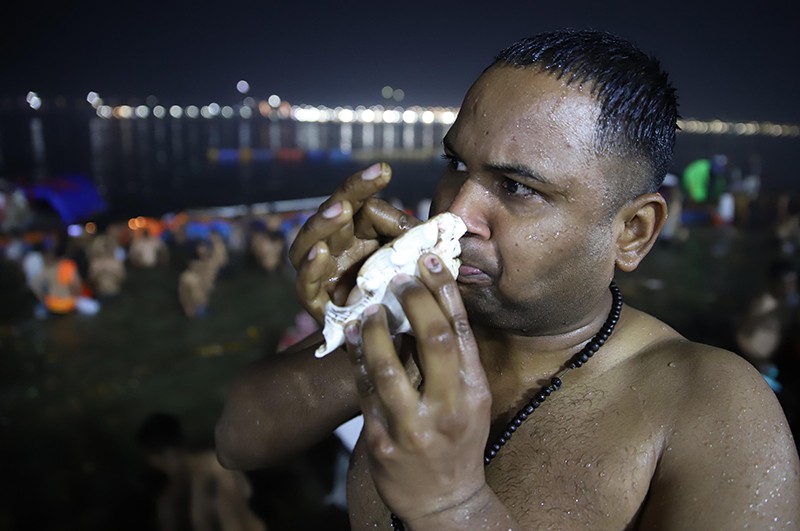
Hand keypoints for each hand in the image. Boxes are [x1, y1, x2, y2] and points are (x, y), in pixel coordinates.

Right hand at [288, 163, 419, 323]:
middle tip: (365, 181)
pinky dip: (310, 268)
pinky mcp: (317, 305)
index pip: (357, 201)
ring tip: (340, 210)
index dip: (366, 184)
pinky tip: (322, 252)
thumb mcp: (416, 261)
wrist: (402, 342)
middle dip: (346, 194)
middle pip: (330, 214)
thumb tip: (428, 223)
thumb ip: (417, 239)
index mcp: (359, 233)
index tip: (385, 171)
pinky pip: (305, 285)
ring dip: (322, 224)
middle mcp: (337, 249)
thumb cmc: (408, 294)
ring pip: (308, 243)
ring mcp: (323, 275)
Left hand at [345, 252, 491, 522]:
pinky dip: (355, 360)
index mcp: (475, 391)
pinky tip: (349, 336)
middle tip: (399, 277)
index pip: (462, 331)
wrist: (445, 502)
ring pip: (391, 367)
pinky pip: (365, 393)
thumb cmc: (458, 441)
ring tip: (369, 307)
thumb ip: (457, 360)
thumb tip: (437, 305)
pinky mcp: (382, 443)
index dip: (445, 291)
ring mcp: (415, 427)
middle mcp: (450, 407)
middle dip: (415, 301)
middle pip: (435, 340)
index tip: (430, 260)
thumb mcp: (472, 401)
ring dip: (376, 330)